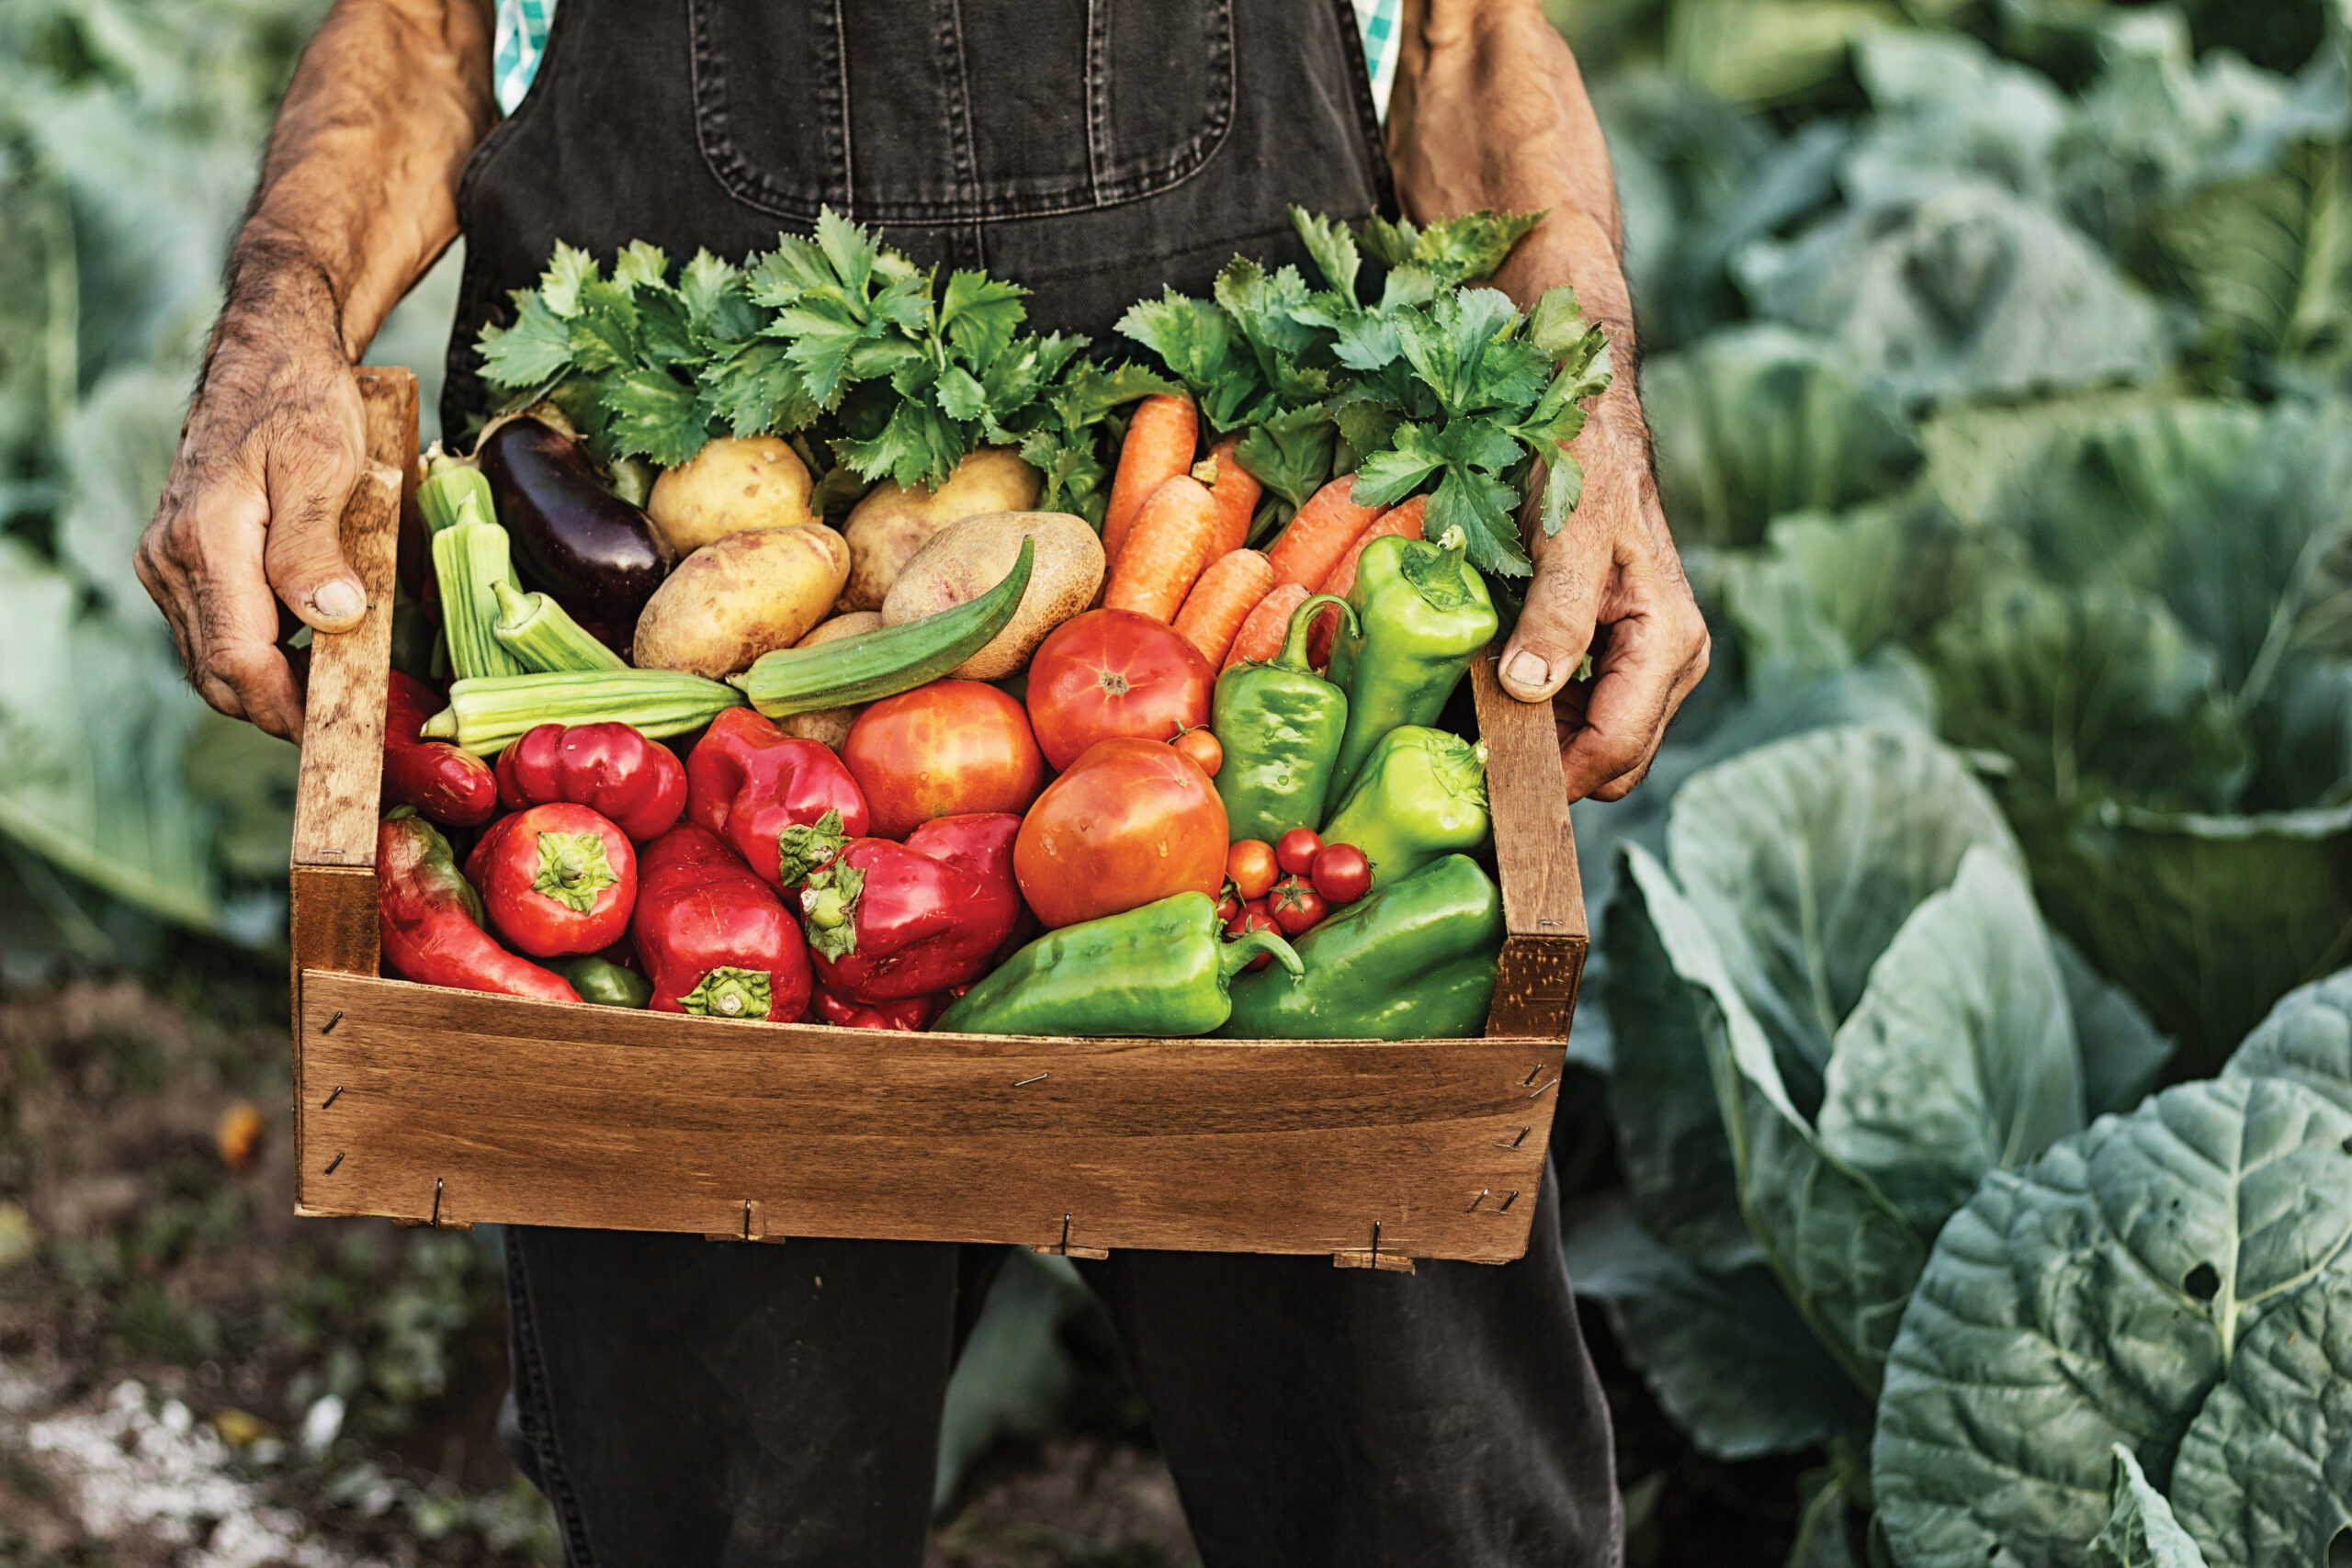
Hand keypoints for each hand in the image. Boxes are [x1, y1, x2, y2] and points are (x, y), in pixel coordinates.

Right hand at [135, 301, 368, 741]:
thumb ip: (317, 548)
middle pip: (218, 672)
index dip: (286, 708)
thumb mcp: (324, 467)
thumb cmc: (302, 405)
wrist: (267, 362)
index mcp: (205, 541)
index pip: (237, 659)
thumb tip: (332, 621)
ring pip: (211, 658)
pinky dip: (256, 654)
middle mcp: (171, 558)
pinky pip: (212, 630)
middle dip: (278, 708)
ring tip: (336, 686)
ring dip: (268, 684)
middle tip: (348, 718)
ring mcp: (168, 561)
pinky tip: (307, 648)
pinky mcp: (179, 561)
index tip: (336, 732)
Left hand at [1498, 397, 1709, 802]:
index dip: (1560, 777)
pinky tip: (1499, 702)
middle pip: (1615, 759)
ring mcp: (1648, 662)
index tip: (1496, 788)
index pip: (1618, 745)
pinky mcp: (1620, 655)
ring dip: (1544, 746)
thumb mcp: (1569, 538)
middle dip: (1553, 770)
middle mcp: (1669, 663)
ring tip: (1480, 731)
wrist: (1589, 430)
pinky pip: (1584, 713)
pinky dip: (1544, 720)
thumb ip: (1557, 614)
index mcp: (1668, 642)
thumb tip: (1530, 689)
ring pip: (1599, 743)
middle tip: (1478, 763)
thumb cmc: (1585, 472)